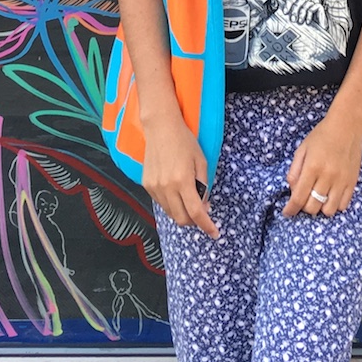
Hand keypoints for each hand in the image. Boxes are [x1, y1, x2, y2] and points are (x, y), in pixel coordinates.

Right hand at [141, 111, 217, 237]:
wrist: (161, 127)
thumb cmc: (185, 141)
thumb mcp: (201, 161)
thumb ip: (203, 186)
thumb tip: (204, 206)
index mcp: (183, 181)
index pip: (196, 213)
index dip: (206, 226)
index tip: (214, 233)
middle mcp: (166, 187)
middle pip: (181, 219)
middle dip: (194, 221)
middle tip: (202, 212)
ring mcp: (154, 187)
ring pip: (170, 213)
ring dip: (182, 212)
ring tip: (188, 198)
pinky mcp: (147, 185)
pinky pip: (161, 203)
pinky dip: (171, 204)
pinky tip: (176, 191)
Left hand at [284, 112, 361, 216]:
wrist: (347, 126)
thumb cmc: (321, 136)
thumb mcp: (302, 149)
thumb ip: (294, 170)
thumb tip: (292, 190)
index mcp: (312, 167)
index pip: (298, 197)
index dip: (290, 209)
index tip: (287, 212)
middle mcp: (327, 177)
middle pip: (313, 207)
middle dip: (304, 207)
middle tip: (303, 199)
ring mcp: (341, 181)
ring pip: (328, 211)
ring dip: (320, 208)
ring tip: (318, 198)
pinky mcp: (352, 182)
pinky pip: (343, 205)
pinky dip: (334, 205)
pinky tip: (330, 196)